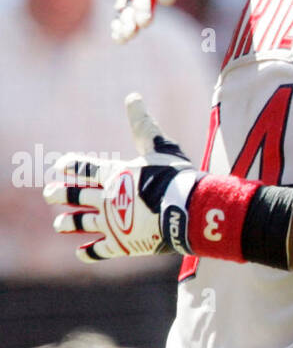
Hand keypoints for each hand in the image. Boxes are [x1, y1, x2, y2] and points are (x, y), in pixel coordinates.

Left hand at [44, 94, 201, 260]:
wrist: (187, 209)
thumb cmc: (176, 176)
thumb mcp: (161, 146)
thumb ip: (143, 124)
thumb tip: (133, 96)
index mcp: (115, 174)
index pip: (83, 168)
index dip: (70, 166)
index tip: (59, 166)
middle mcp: (108, 198)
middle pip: (75, 196)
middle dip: (60, 194)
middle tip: (49, 193)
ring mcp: (113, 223)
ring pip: (82, 223)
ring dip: (68, 223)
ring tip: (58, 224)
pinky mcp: (123, 244)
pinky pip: (100, 249)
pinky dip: (89, 251)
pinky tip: (80, 251)